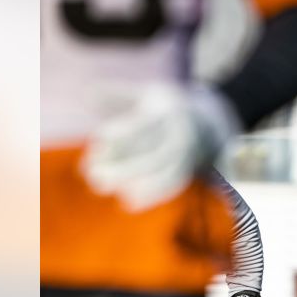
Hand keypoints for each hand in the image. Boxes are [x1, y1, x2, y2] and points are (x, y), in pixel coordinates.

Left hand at [83, 82, 238, 211]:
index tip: (98, 140)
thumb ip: (117, 94)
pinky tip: (128, 203)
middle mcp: (180, 133)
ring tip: (109, 191)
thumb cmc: (161, 106)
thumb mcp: (144, 93)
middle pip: (152, 153)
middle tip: (93, 176)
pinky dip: (151, 194)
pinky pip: (172, 183)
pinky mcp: (188, 169)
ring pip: (163, 171)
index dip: (121, 134)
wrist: (208, 121)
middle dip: (123, 167)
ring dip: (137, 184)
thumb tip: (88, 93)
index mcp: (165, 110)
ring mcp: (187, 153)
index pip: (143, 125)